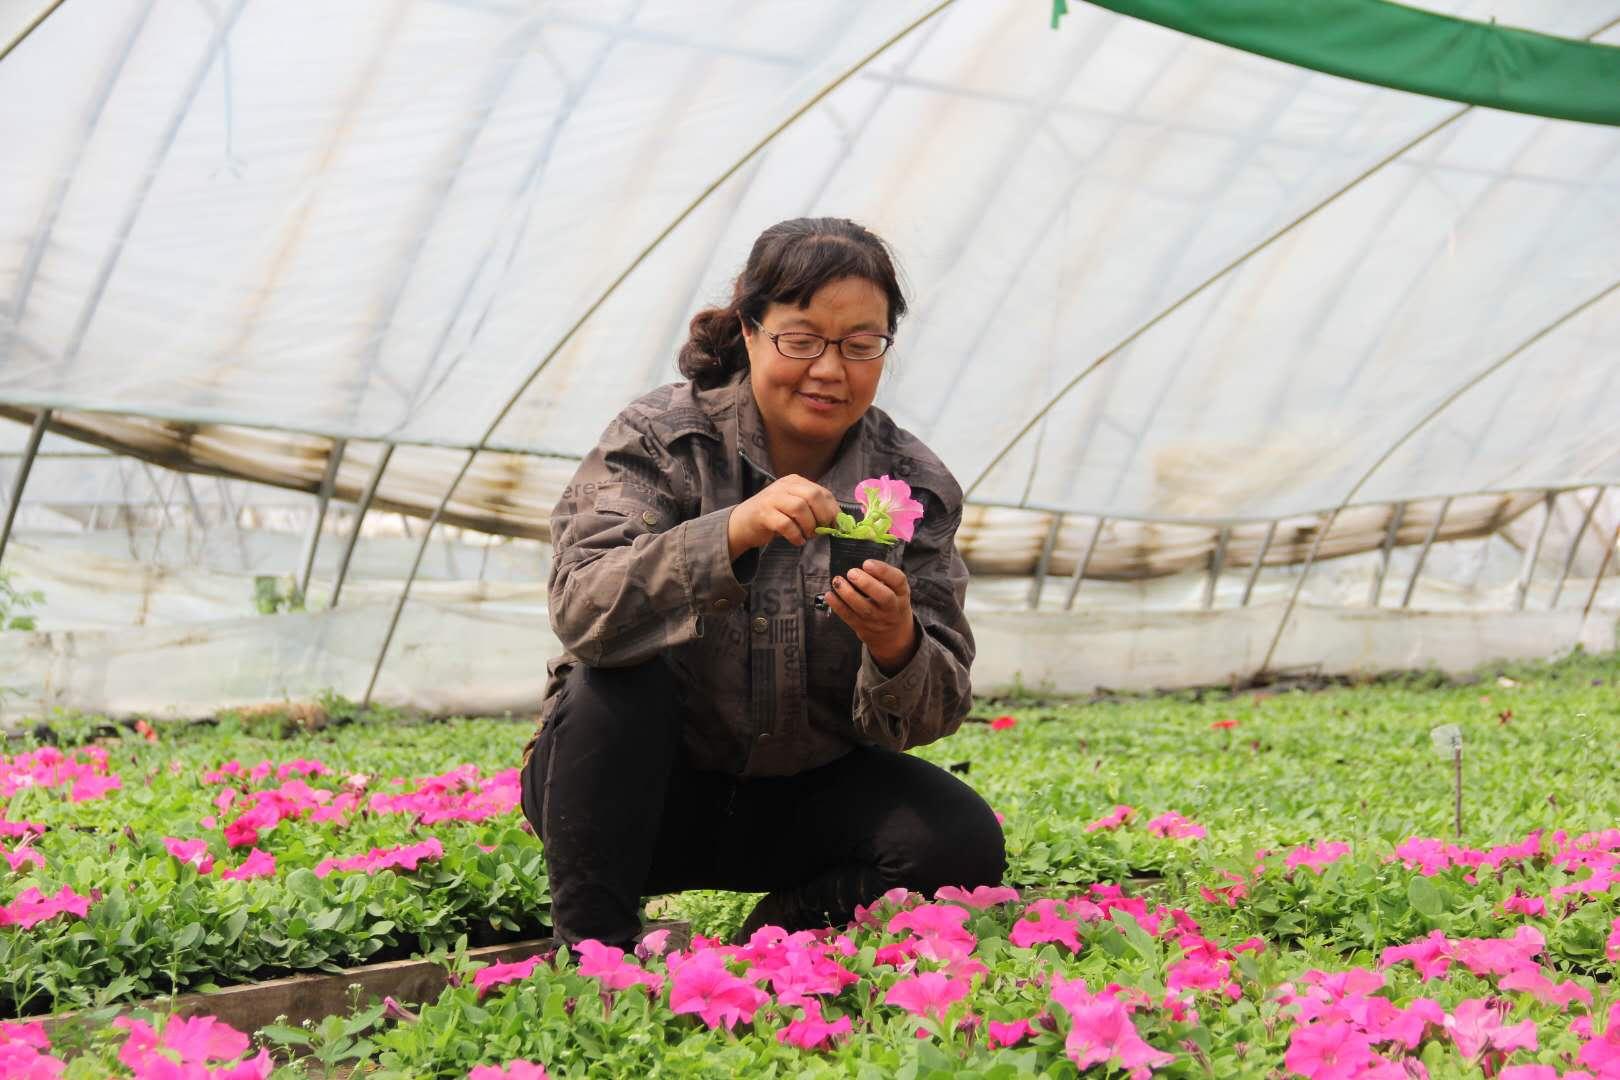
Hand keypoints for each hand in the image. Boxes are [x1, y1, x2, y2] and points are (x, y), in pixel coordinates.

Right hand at [726, 475, 840, 557]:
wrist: (742, 523)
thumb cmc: (774, 516)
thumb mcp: (794, 506)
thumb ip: (813, 509)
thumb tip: (838, 522)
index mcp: (794, 481)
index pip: (821, 492)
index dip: (833, 510)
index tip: (837, 525)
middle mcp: (783, 486)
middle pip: (812, 496)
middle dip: (822, 516)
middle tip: (822, 530)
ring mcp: (772, 498)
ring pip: (799, 508)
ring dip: (809, 526)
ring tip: (808, 535)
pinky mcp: (763, 514)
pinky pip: (785, 524)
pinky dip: (796, 535)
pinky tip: (797, 541)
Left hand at [825, 559, 917, 671]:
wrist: (892, 634)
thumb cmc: (891, 603)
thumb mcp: (895, 590)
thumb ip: (883, 577)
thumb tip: (862, 565)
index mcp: (901, 594)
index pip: (898, 580)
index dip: (883, 570)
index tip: (867, 563)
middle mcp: (892, 608)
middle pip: (884, 597)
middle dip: (867, 584)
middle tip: (851, 572)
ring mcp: (878, 620)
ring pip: (864, 608)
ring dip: (848, 594)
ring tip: (837, 580)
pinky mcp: (863, 627)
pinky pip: (849, 617)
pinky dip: (838, 606)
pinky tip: (830, 595)